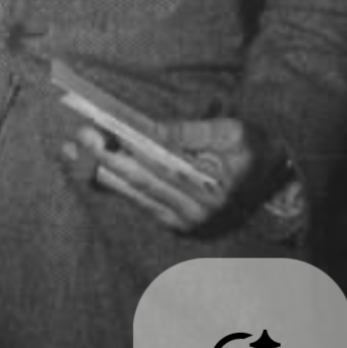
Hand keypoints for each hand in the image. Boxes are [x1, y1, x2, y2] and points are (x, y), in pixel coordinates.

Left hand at [62, 117, 266, 232]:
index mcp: (216, 186)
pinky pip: (140, 203)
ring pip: (136, 193)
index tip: (103, 123)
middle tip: (79, 135)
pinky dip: (114, 185)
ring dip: (101, 171)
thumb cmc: (251, 146)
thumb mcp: (231, 131)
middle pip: (144, 179)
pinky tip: (90, 169)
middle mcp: (200, 210)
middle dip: (107, 157)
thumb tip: (149, 129)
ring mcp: (187, 221)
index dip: (131, 142)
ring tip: (72, 151)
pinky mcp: (177, 224)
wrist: (275, 179)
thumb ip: (190, 132)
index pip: (164, 161)